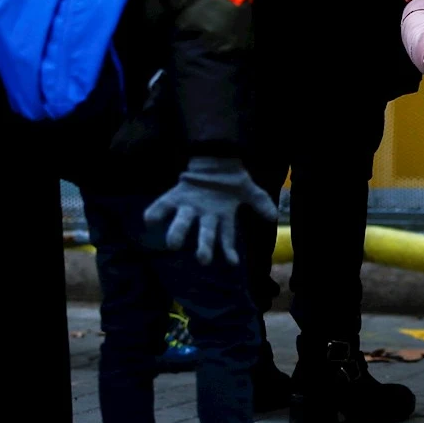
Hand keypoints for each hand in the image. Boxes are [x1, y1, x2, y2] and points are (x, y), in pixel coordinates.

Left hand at [144, 157, 279, 264]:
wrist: (215, 159)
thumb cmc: (231, 179)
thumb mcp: (249, 190)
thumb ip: (260, 203)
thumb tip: (274, 216)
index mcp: (222, 217)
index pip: (226, 238)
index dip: (228, 250)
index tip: (232, 263)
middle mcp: (204, 217)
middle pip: (205, 234)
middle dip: (204, 246)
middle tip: (202, 260)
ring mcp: (189, 207)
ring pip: (183, 223)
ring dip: (178, 232)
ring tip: (173, 244)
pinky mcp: (176, 195)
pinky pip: (163, 205)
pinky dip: (155, 212)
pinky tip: (149, 220)